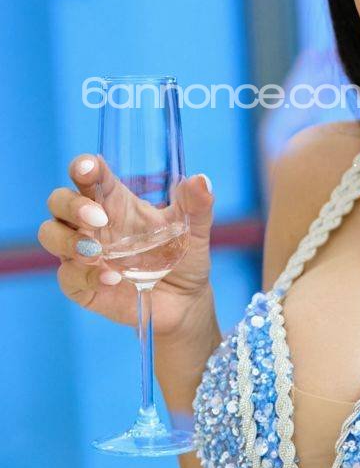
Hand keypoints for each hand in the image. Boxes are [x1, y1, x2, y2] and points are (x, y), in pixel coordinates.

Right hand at [39, 154, 216, 336]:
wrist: (184, 300)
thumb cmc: (183, 256)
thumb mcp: (196, 229)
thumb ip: (198, 205)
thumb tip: (201, 180)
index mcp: (115, 201)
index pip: (89, 176)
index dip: (83, 167)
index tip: (86, 167)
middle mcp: (93, 223)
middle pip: (59, 201)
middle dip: (71, 204)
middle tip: (99, 217)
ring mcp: (82, 253)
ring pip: (50, 234)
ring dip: (68, 239)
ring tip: (97, 251)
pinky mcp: (80, 283)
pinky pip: (68, 275)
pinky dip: (86, 275)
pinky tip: (112, 279)